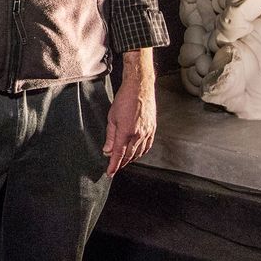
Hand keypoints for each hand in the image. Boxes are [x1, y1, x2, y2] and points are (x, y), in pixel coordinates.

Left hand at [102, 49, 156, 177]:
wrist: (140, 88)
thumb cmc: (124, 100)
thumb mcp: (112, 118)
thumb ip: (110, 136)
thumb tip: (107, 150)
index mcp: (126, 132)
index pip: (118, 154)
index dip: (113, 165)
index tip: (109, 173)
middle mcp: (138, 134)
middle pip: (129, 155)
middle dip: (121, 163)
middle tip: (114, 168)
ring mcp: (147, 132)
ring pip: (139, 152)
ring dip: (131, 159)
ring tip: (124, 162)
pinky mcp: (152, 128)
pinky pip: (147, 146)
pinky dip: (142, 152)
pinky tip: (137, 154)